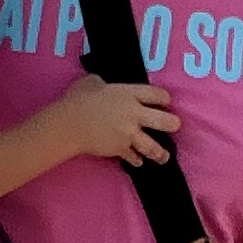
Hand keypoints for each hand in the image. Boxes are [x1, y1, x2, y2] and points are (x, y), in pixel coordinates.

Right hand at [58, 76, 179, 164]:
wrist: (68, 124)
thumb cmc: (78, 99)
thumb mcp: (92, 82)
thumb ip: (104, 84)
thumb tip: (102, 85)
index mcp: (130, 94)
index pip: (158, 95)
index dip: (164, 98)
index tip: (165, 102)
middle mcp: (134, 114)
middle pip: (165, 121)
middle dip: (172, 124)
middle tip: (174, 126)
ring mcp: (129, 134)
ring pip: (153, 146)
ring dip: (160, 152)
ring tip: (164, 156)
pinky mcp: (120, 149)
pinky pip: (133, 157)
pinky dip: (136, 159)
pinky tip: (137, 161)